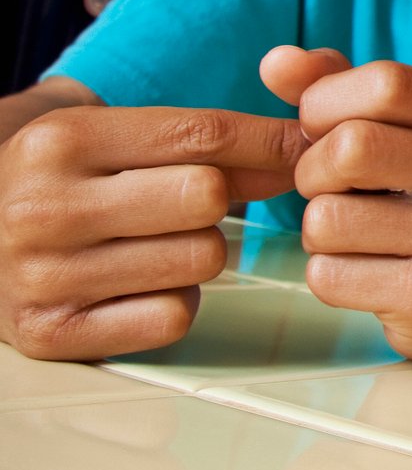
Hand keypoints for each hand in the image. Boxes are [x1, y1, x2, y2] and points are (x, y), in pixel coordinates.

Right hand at [0, 99, 302, 358]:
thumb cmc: (66, 181)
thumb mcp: (116, 135)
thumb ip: (210, 136)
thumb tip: (304, 145)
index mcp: (63, 141)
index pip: (202, 135)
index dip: (271, 141)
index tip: (308, 145)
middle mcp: (45, 209)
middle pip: (208, 198)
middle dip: (218, 200)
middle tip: (190, 204)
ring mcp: (45, 276)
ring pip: (201, 260)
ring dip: (200, 253)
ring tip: (156, 243)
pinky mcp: (55, 334)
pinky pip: (173, 317)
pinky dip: (175, 302)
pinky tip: (142, 284)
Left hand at [261, 48, 411, 360]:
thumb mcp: (389, 131)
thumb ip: (331, 89)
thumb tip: (275, 61)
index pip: (385, 83)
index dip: (326, 104)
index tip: (323, 131)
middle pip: (352, 147)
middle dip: (312, 172)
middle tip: (332, 191)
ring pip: (326, 218)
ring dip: (317, 231)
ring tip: (356, 237)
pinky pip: (328, 275)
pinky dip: (328, 276)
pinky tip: (368, 275)